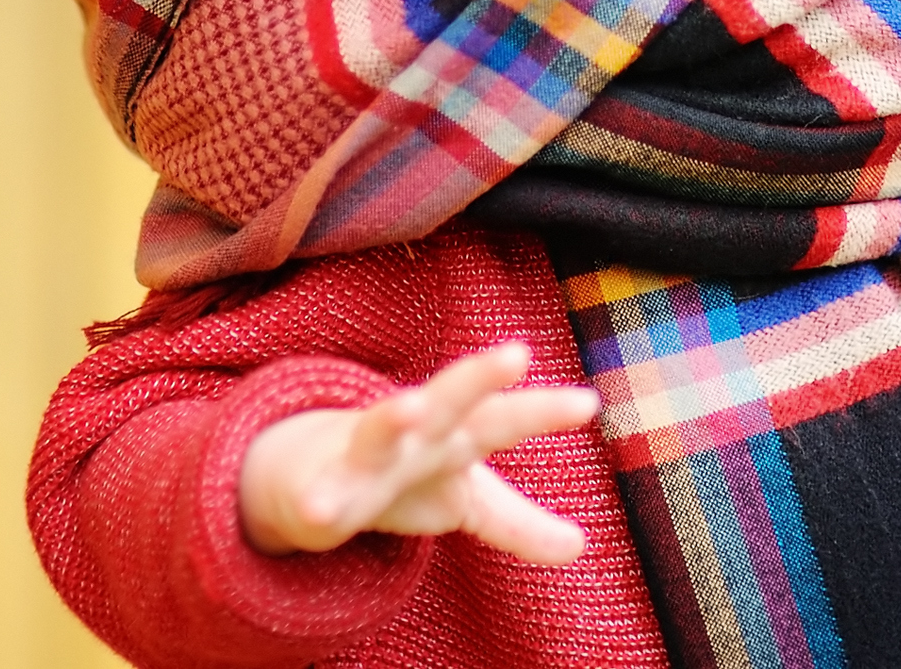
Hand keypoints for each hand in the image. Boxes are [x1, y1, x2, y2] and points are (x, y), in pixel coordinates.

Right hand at [237, 341, 600, 562]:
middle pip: (450, 398)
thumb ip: (520, 523)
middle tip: (517, 353)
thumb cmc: (405, 476)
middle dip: (480, 376)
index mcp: (456, 434)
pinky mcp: (324, 487)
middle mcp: (416, 433)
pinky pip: (322, 495)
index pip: (505, 418)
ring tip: (410, 407)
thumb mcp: (467, 499)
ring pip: (379, 429)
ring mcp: (367, 454)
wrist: (312, 474)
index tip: (589, 403)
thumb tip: (580, 546)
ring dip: (393, 415)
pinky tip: (319, 511)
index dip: (544, 412)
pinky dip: (320, 501)